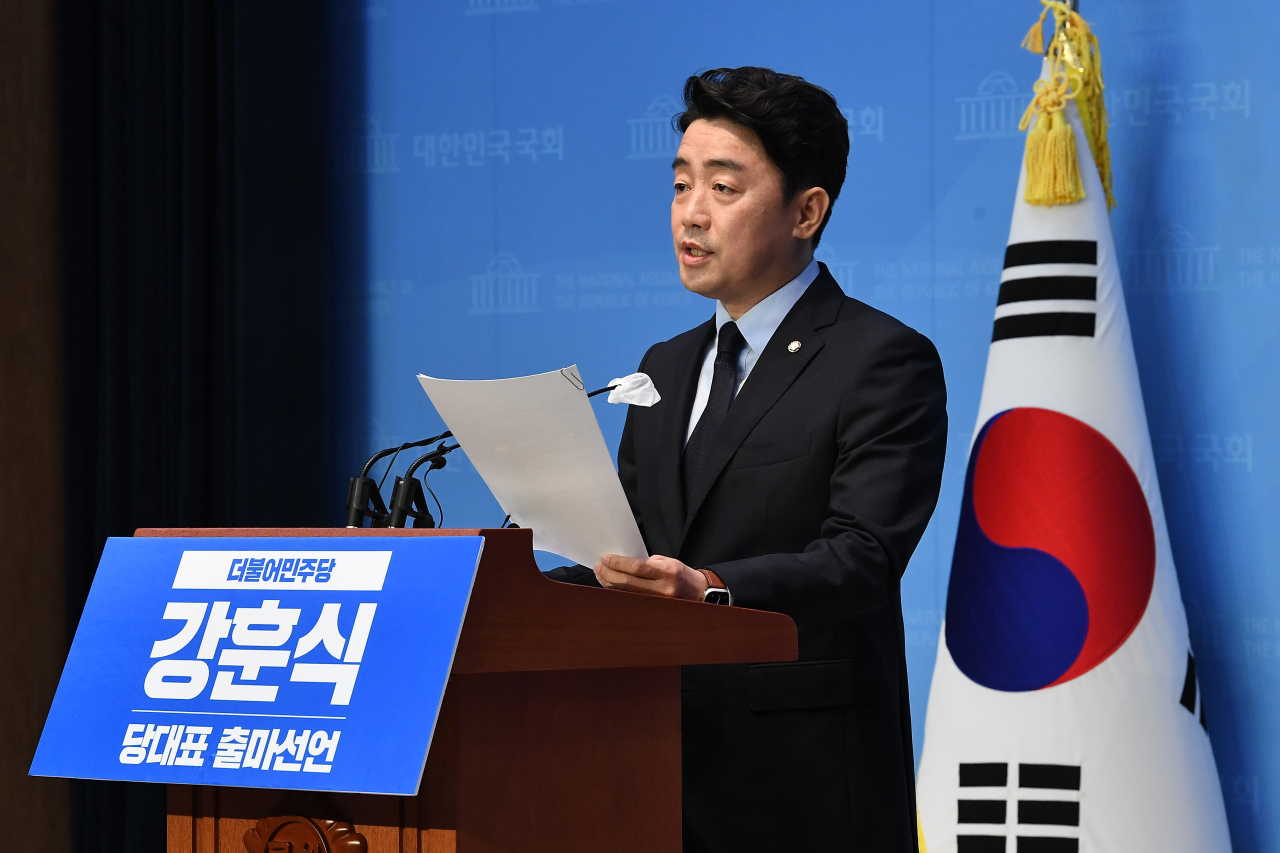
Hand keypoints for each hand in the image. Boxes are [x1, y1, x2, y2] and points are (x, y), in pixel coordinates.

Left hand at [593, 553, 707, 600]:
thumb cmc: (681, 574)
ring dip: (610, 584)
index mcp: (667, 572)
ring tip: (600, 574)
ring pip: (626, 594)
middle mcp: (663, 588)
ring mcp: (658, 602)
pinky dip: (618, 593)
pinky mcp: (654, 610)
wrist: (698, 593)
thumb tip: (623, 563)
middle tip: (598, 566)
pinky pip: (630, 601)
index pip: (637, 567)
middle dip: (609, 573)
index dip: (618, 563)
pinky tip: (610, 586)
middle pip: (628, 582)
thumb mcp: (668, 562)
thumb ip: (648, 563)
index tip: (605, 558)